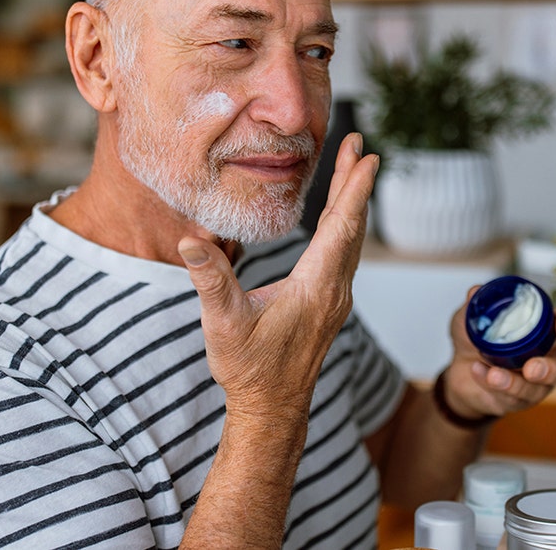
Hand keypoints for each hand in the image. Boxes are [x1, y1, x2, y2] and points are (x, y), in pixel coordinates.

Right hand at [178, 133, 378, 423]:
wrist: (272, 408)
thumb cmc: (249, 369)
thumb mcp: (223, 324)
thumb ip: (211, 281)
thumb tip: (190, 240)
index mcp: (316, 287)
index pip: (340, 227)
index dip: (353, 189)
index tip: (364, 156)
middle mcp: (334, 290)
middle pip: (351, 226)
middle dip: (355, 184)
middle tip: (360, 146)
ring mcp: (335, 298)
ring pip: (350, 240)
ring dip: (352, 203)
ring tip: (353, 170)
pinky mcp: (328, 305)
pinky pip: (343, 255)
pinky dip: (344, 226)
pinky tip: (338, 218)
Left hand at [441, 286, 555, 419]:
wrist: (459, 372)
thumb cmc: (476, 340)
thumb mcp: (470, 319)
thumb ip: (474, 306)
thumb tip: (475, 291)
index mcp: (543, 330)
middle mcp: (547, 358)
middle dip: (551, 370)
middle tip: (531, 368)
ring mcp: (536, 384)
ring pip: (537, 389)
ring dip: (514, 383)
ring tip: (493, 374)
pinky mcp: (518, 401)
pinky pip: (511, 399)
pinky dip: (494, 385)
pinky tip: (478, 372)